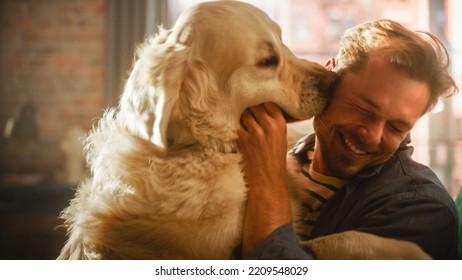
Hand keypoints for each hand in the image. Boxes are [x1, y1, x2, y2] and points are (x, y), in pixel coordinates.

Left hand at [237, 102, 291, 257]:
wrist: (267, 181)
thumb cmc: (274, 160)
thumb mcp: (281, 138)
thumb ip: (273, 123)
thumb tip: (262, 109)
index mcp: (280, 124)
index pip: (268, 102)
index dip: (261, 101)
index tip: (256, 101)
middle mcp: (268, 126)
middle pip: (254, 105)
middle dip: (250, 107)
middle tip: (246, 109)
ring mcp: (254, 133)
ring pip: (244, 113)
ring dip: (242, 116)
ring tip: (241, 119)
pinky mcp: (242, 140)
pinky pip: (236, 125)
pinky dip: (236, 125)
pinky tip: (236, 128)